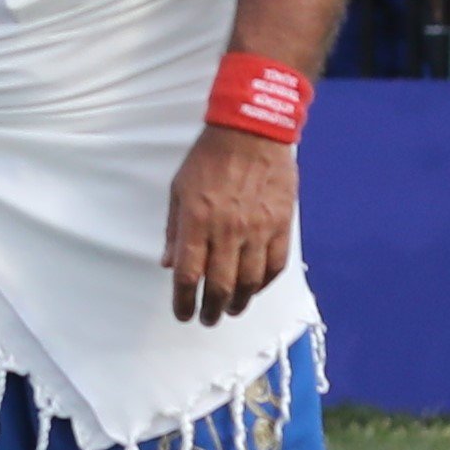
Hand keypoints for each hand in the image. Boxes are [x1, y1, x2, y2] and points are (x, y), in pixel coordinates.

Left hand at [162, 123, 296, 325]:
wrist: (252, 130)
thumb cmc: (209, 157)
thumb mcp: (179, 189)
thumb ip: (174, 230)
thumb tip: (168, 263)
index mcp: (197, 221)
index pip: (189, 275)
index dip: (184, 302)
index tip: (183, 314)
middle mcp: (228, 230)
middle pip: (220, 286)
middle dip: (211, 310)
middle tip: (207, 319)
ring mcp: (258, 229)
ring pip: (250, 282)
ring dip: (239, 303)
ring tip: (230, 310)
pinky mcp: (281, 224)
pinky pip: (275, 265)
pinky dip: (264, 283)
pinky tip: (256, 288)